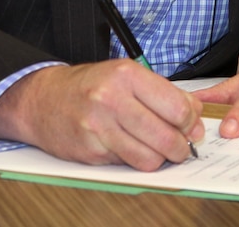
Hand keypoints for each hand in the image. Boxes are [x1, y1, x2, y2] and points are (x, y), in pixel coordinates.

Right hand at [0, 60, 203, 170]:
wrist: (43, 99)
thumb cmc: (90, 85)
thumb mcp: (128, 74)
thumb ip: (163, 92)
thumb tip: (196, 115)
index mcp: (127, 75)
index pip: (176, 106)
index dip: (191, 122)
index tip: (193, 127)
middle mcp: (112, 100)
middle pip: (165, 135)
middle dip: (182, 147)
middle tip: (184, 147)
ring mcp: (98, 128)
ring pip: (148, 157)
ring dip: (162, 159)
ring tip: (164, 152)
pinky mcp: (90, 151)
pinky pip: (127, 163)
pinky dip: (137, 161)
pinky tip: (136, 150)